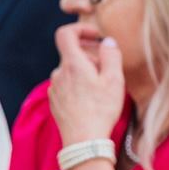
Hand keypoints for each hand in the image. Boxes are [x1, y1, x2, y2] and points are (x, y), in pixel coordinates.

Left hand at [49, 23, 126, 147]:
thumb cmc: (101, 110)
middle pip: (72, 54)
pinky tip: (91, 99)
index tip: (96, 37)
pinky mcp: (55, 101)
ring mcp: (54, 88)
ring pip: (70, 71)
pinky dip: (78, 85)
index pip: (65, 34)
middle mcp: (58, 74)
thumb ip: (111, 55)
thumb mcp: (114, 79)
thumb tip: (107, 41)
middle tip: (108, 68)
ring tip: (101, 87)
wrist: (84, 141)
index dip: (81, 29)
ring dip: (85, 72)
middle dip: (91, 55)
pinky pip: (66, 85)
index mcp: (72, 64)